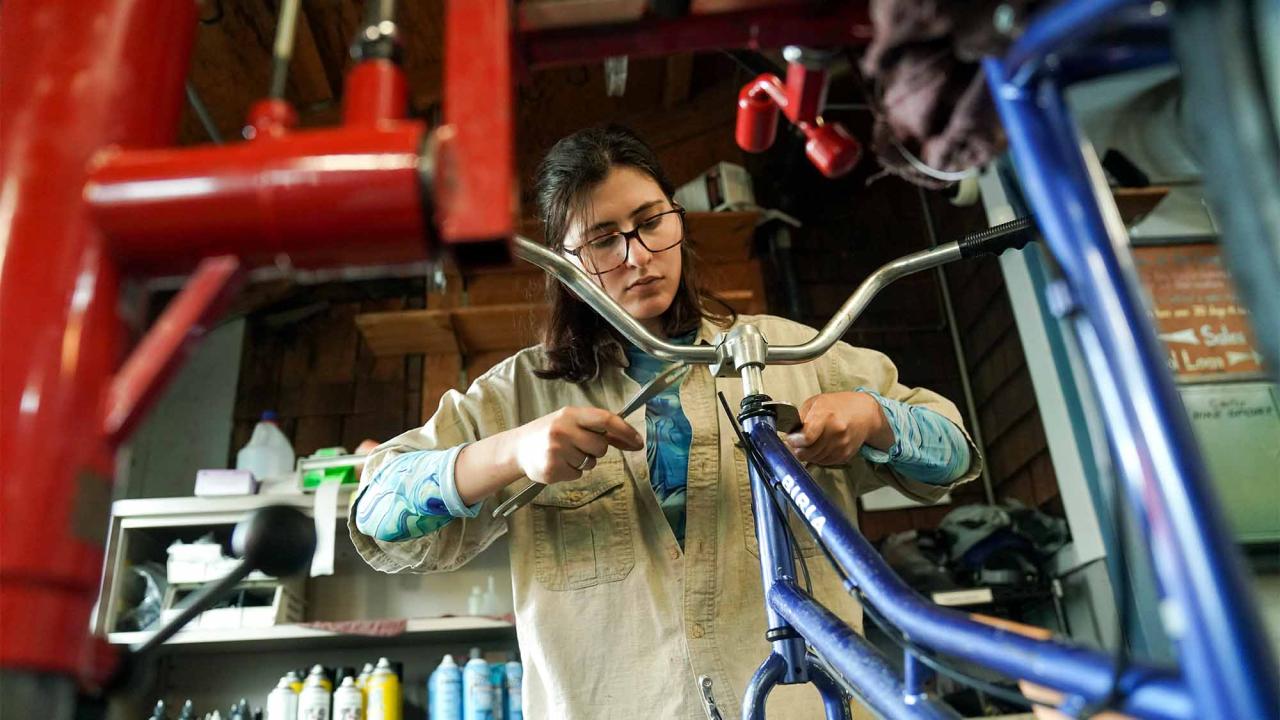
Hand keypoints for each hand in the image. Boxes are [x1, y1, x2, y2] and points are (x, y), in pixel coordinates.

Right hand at [514, 407, 643, 484]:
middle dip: (595, 450)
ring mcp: (556, 450)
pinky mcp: (552, 469)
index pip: (605, 419)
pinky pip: (578, 475)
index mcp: (571, 414)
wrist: (517, 448)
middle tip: (578, 446)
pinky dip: (572, 472)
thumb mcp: (571, 422)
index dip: (625, 431)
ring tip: (565, 454)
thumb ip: (597, 428)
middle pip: (601, 446)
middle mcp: (563, 429)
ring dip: (583, 461)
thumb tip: (632, 439)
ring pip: (590, 462)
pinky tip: (558, 464)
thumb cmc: (551, 433)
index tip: (638, 442)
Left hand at [783, 392, 893, 465]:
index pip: (807, 438)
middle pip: (808, 453)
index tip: (791, 439)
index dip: (795, 441)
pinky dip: (818, 457)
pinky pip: (824, 462)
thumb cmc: (839, 405)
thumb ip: (801, 417)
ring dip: (808, 454)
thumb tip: (791, 432)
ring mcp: (842, 446)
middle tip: (796, 443)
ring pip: (814, 460)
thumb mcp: (816, 402)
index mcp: (827, 416)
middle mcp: (836, 433)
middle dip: (798, 449)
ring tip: (809, 443)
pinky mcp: (845, 455)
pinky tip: (820, 446)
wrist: (865, 414)